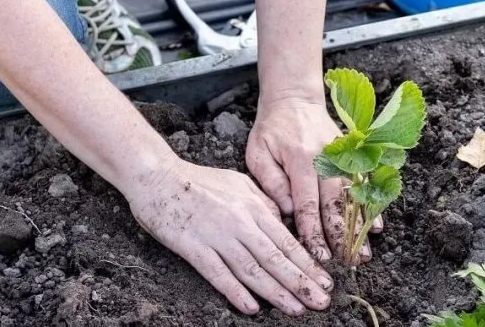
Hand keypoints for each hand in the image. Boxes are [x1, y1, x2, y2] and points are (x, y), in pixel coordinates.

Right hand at [127, 159, 332, 315]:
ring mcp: (217, 235)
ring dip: (276, 292)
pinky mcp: (193, 247)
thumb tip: (282, 219)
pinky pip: (218, 273)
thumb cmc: (199, 180)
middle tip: (322, 301)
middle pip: (275, 257)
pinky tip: (251, 308)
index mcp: (252, 206)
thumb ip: (263, 202)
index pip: (286, 240)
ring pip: (252, 269)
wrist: (158, 177)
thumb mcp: (239, 182)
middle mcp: (239, 222)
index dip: (307, 263)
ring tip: (296, 309)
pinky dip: (235, 291)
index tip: (326, 280)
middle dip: (301, 282)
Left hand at [245, 97, 382, 263]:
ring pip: (352, 196)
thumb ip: (271, 182)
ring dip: (359, 226)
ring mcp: (342, 155)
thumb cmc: (272, 129)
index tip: (319, 255)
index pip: (307, 203)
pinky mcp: (351, 154)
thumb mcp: (259, 153)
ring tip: (365, 252)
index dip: (313, 232)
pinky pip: (363, 182)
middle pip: (335, 203)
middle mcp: (326, 158)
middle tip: (347, 262)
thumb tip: (287, 211)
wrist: (294, 98)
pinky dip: (370, 204)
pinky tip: (376, 225)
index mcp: (300, 159)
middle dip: (341, 236)